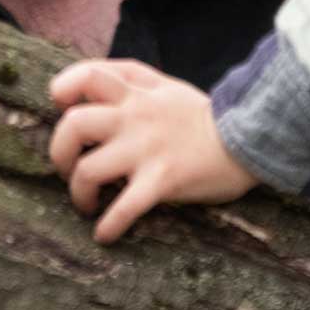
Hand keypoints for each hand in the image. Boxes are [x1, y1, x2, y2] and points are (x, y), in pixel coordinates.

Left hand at [48, 59, 255, 242]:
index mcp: (138, 93)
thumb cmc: (203, 119)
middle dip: (59, 151)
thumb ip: (132, 83)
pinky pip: (124, 208)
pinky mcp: (162, 181)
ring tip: (87, 203)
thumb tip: (91, 88)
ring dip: (79, 193)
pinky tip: (105, 234)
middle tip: (68, 167)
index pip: (89, 74)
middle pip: (73, 124)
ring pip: (88, 170)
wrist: (250, 140)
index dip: (64, 87)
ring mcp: (147, 150)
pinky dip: (109, 226)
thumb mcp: (167, 88)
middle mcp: (136, 117)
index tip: (60, 104)